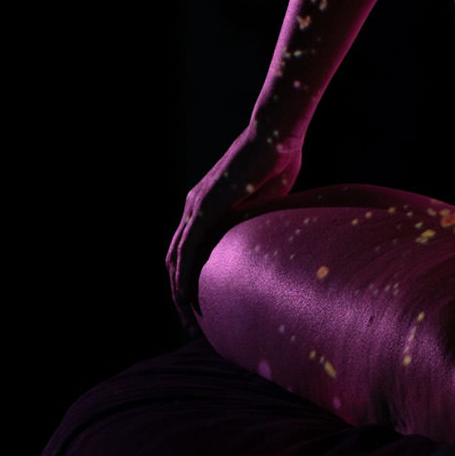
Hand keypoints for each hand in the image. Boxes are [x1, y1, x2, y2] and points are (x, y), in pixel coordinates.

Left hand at [166, 122, 303, 336]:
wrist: (278, 132)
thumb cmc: (280, 158)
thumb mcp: (268, 198)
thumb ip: (259, 219)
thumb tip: (271, 241)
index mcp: (208, 202)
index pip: (190, 247)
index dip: (192, 276)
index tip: (204, 302)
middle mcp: (195, 204)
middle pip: (176, 258)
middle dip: (180, 292)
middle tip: (192, 322)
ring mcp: (196, 205)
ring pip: (175, 258)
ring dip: (177, 291)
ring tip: (187, 319)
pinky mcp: (204, 208)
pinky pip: (185, 250)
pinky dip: (181, 276)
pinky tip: (184, 297)